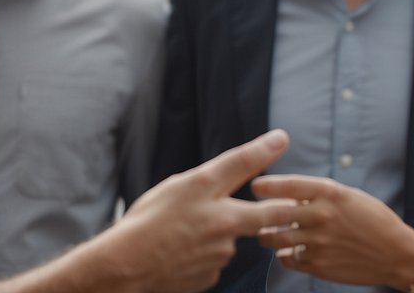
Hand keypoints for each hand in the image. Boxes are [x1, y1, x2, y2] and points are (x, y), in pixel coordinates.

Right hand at [107, 129, 296, 292]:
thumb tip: (239, 171)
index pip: (242, 164)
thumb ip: (212, 177)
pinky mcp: (213, 275)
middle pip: (267, 214)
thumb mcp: (177, 186)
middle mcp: (221, 221)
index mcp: (207, 191)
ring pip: (229, 239)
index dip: (264, 149)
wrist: (127, 265)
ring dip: (219, 235)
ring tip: (183, 235)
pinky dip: (203, 256)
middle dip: (280, 209)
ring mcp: (220, 252)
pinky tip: (180, 254)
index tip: (281, 138)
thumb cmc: (145, 222)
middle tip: (287, 207)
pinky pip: (213, 260)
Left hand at [252, 174, 413, 289]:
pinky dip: (285, 255)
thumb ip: (319, 195)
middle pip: (275, 214)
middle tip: (254, 213)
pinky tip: (289, 251)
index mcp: (330, 194)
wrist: (397, 254)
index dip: (268, 185)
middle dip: (260, 214)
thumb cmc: (374, 220)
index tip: (255, 185)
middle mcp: (321, 216)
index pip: (290, 185)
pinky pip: (287, 259)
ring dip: (267, 236)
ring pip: (275, 239)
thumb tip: (288, 195)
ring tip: (267, 234)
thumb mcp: (349, 197)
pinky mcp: (318, 266)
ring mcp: (318, 243)